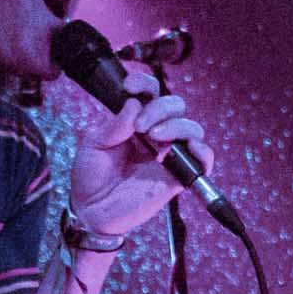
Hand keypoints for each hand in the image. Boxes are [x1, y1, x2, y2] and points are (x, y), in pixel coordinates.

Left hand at [64, 61, 213, 240]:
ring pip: (191, 129)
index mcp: (135, 122)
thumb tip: (135, 103)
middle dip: (160, 109)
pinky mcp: (176, 177)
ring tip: (155, 138)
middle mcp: (154, 134)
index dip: (145, 83)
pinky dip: (202, 152)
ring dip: (177, 126)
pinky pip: (202, 160)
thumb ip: (116, 125)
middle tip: (141, 126)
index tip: (130, 86)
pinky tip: (188, 148)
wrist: (90, 210)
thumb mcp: (95, 144)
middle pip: (175, 106)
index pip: (151, 93)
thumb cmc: (90, 177)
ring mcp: (167, 155)